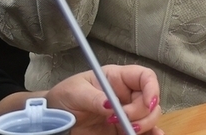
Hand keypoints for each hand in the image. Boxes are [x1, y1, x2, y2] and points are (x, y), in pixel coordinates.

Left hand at [43, 64, 162, 134]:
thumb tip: (111, 105)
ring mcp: (125, 113)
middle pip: (149, 100)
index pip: (145, 77)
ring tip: (129, 131)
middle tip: (120, 121)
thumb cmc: (65, 97)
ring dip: (145, 125)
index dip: (152, 88)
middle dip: (141, 112)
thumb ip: (94, 98)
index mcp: (118, 79)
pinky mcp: (120, 129)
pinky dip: (150, 133)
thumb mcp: (76, 92)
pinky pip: (141, 131)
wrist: (53, 118)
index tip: (148, 103)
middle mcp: (126, 95)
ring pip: (149, 116)